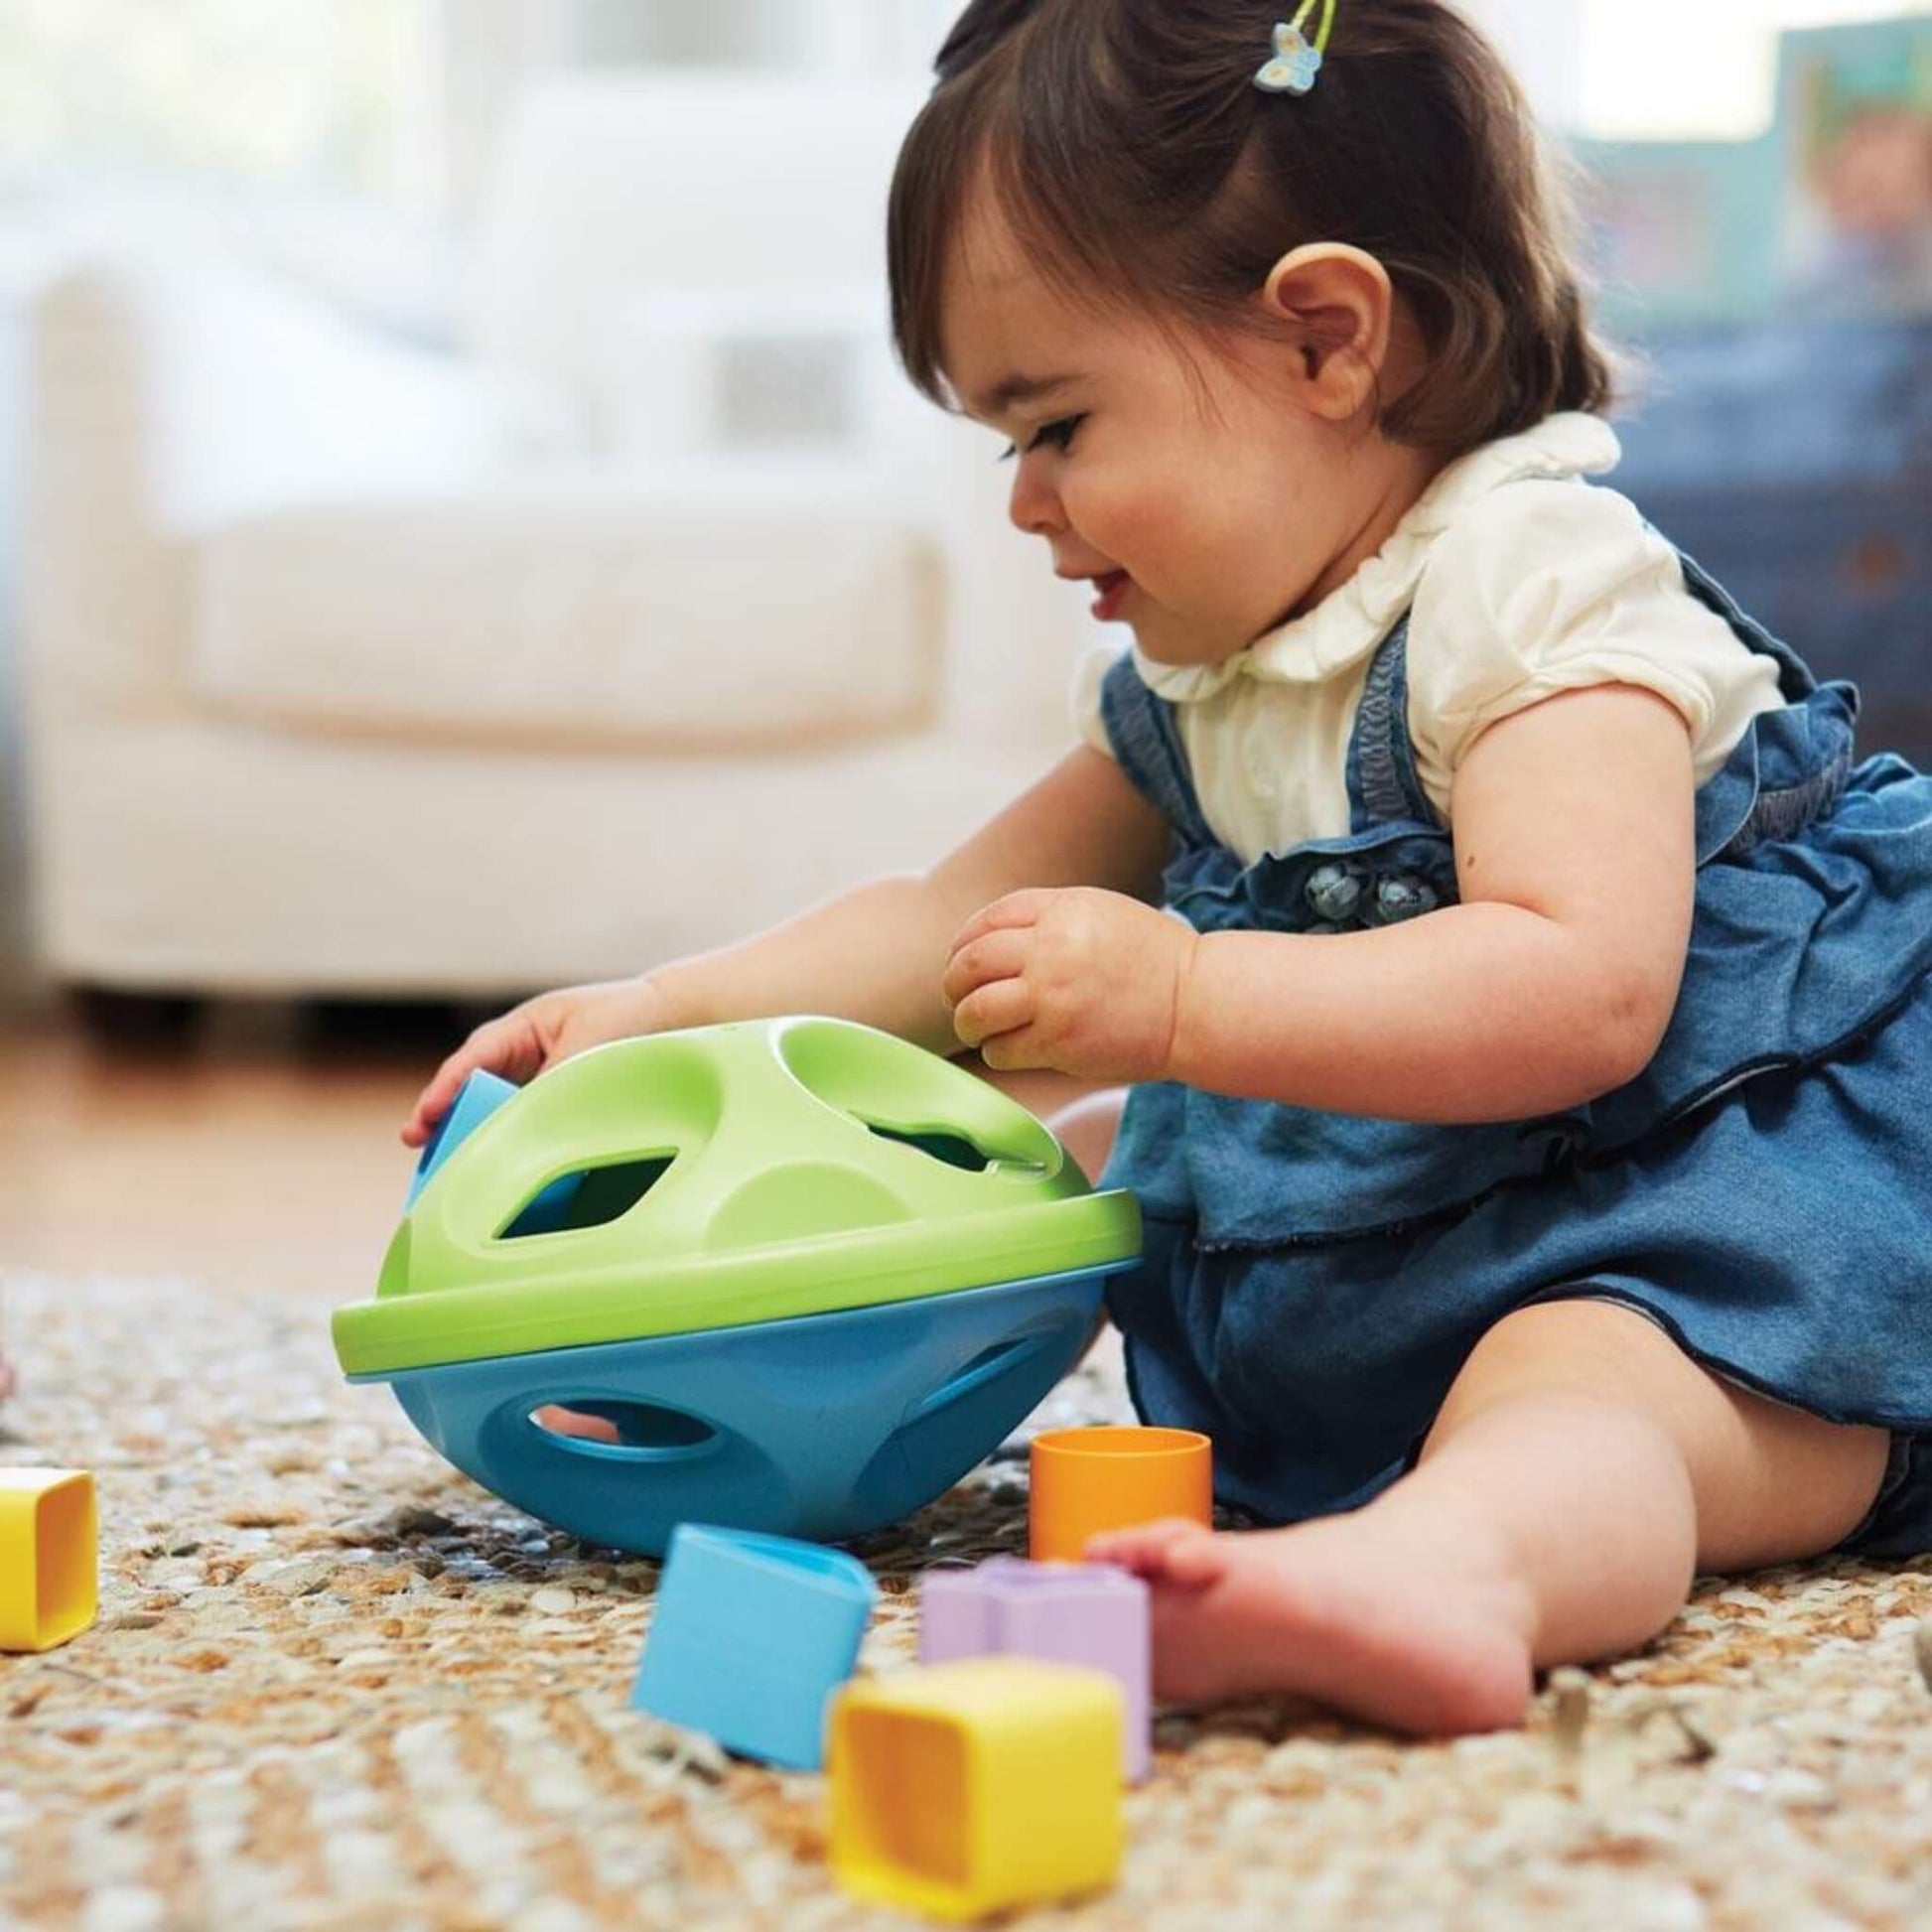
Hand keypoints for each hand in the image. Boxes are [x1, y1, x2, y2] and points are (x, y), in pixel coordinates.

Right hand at [402, 977, 683, 1147]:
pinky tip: (504, 1175)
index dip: (445, 1090)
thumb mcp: (589, 1042)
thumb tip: (528, 1119)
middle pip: (471, 1093)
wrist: (670, 1017)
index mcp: (520, 1030)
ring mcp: (533, 1081)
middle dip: (445, 1122)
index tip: (425, 1118)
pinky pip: (525, 1127)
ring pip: (493, 1113)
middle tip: (424, 1155)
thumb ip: (556, 1077)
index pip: (471, 1061)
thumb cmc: (626, 1016)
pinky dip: (512, 1147)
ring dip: (475, 1139)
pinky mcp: (552, 1105)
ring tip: (451, 1175)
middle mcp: (518, 1057)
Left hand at [942, 888, 1195, 1082]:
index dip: (964, 941)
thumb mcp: (1102, 914)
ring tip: (975, 1027)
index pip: (987, 920)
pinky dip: (996, 1050)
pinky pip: (1001, 1049)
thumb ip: (1049, 919)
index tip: (960, 958)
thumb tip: (991, 940)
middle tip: (958, 995)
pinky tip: (1009, 1047)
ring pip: (975, 1010)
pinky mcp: (1059, 1042)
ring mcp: (1052, 997)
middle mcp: (1050, 949)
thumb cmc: (1154, 962)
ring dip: (966, 1021)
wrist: (1196, 1004)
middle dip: (954, 982)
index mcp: (1061, 911)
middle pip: (970, 963)